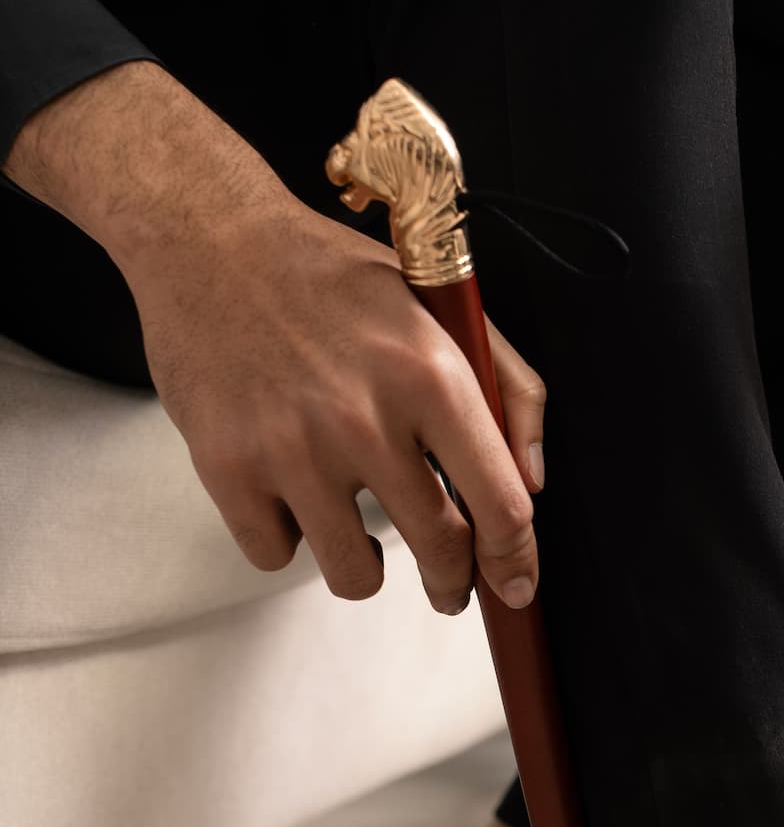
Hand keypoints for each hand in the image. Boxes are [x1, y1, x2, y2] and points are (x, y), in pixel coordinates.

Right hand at [132, 201, 543, 611]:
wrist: (208, 240)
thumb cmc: (328, 277)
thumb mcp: (438, 305)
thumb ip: (507, 388)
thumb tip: (531, 482)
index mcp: (429, 374)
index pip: (500, 505)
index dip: (515, 561)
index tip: (515, 586)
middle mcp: (364, 417)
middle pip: (439, 551)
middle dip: (452, 582)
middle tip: (447, 583)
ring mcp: (292, 449)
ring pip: (356, 575)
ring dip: (366, 565)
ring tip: (358, 527)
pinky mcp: (228, 469)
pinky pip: (277, 555)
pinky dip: (288, 537)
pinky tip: (292, 493)